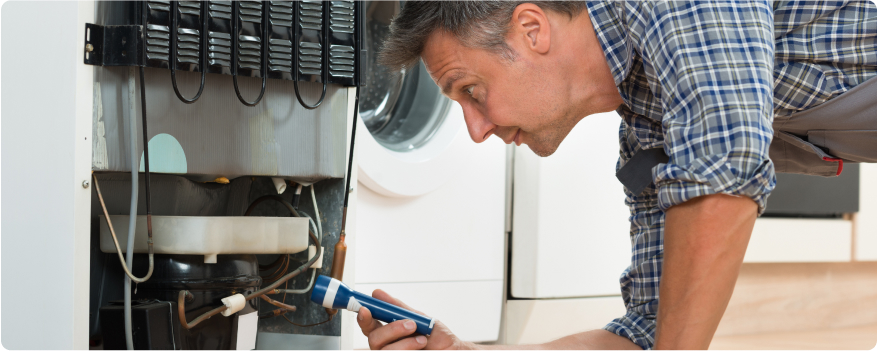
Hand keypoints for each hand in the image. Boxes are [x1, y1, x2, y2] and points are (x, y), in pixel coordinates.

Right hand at [356, 289, 471, 349]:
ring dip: (404, 342)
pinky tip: (421, 347)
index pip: (369, 325)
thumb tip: (377, 294)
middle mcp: (387, 346)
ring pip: (382, 350)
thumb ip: (397, 308)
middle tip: (411, 324)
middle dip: (391, 329)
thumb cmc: (438, 338)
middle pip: (373, 339)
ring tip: (422, 339)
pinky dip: (408, 348)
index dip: (363, 317)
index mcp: (388, 333)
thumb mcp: (419, 318)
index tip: (365, 308)